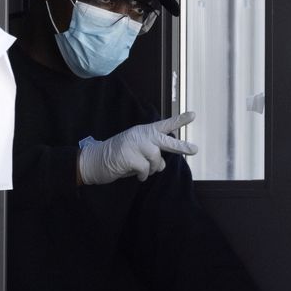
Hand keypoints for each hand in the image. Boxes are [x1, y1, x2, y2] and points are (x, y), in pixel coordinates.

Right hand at [78, 111, 197, 184]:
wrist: (95, 160)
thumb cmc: (121, 157)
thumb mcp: (140, 154)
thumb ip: (154, 156)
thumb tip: (163, 166)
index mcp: (145, 132)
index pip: (164, 125)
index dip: (179, 120)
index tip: (193, 115)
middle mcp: (141, 135)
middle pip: (165, 141)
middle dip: (180, 146)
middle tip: (195, 150)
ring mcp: (134, 144)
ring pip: (156, 160)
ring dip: (151, 169)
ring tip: (142, 170)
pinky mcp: (129, 156)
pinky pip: (145, 169)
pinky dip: (143, 175)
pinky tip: (136, 174)